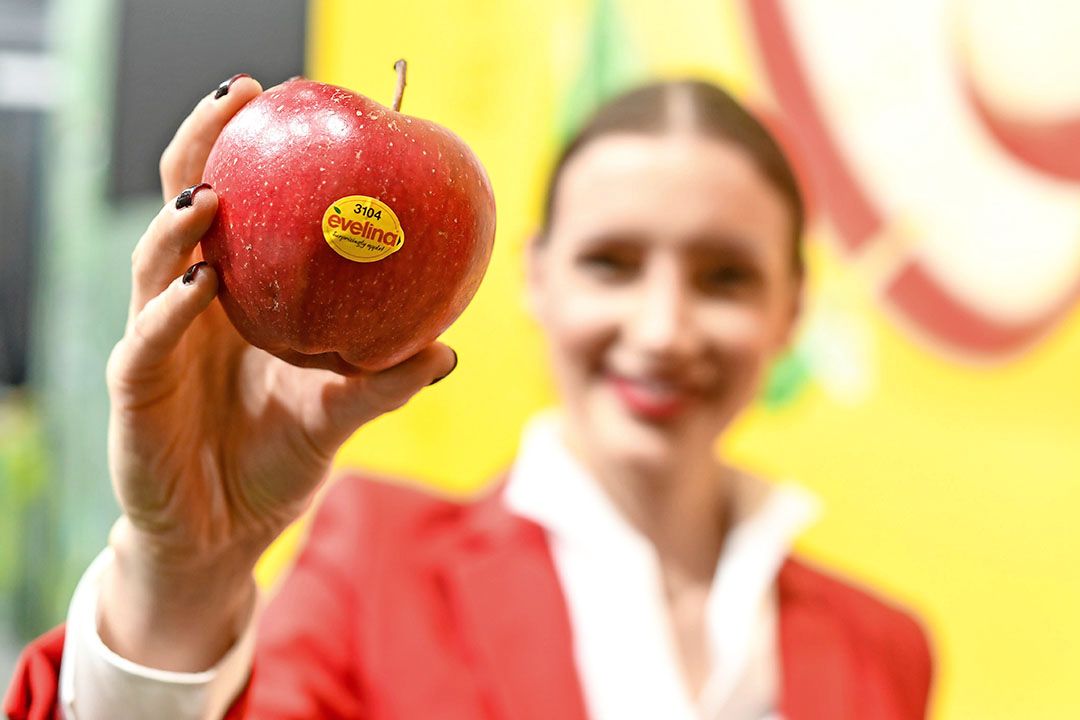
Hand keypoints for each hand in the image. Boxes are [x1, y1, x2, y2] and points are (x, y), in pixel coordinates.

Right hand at [98, 75, 456, 670]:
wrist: (223, 536)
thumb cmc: (276, 464)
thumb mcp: (338, 418)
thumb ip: (384, 384)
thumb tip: (450, 349)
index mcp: (236, 302)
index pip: (234, 209)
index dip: (244, 150)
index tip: (277, 98)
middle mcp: (189, 310)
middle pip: (183, 211)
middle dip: (202, 150)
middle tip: (238, 102)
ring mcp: (156, 345)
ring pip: (154, 267)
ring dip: (179, 225)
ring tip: (214, 192)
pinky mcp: (133, 394)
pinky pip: (144, 344)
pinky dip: (168, 314)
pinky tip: (202, 287)